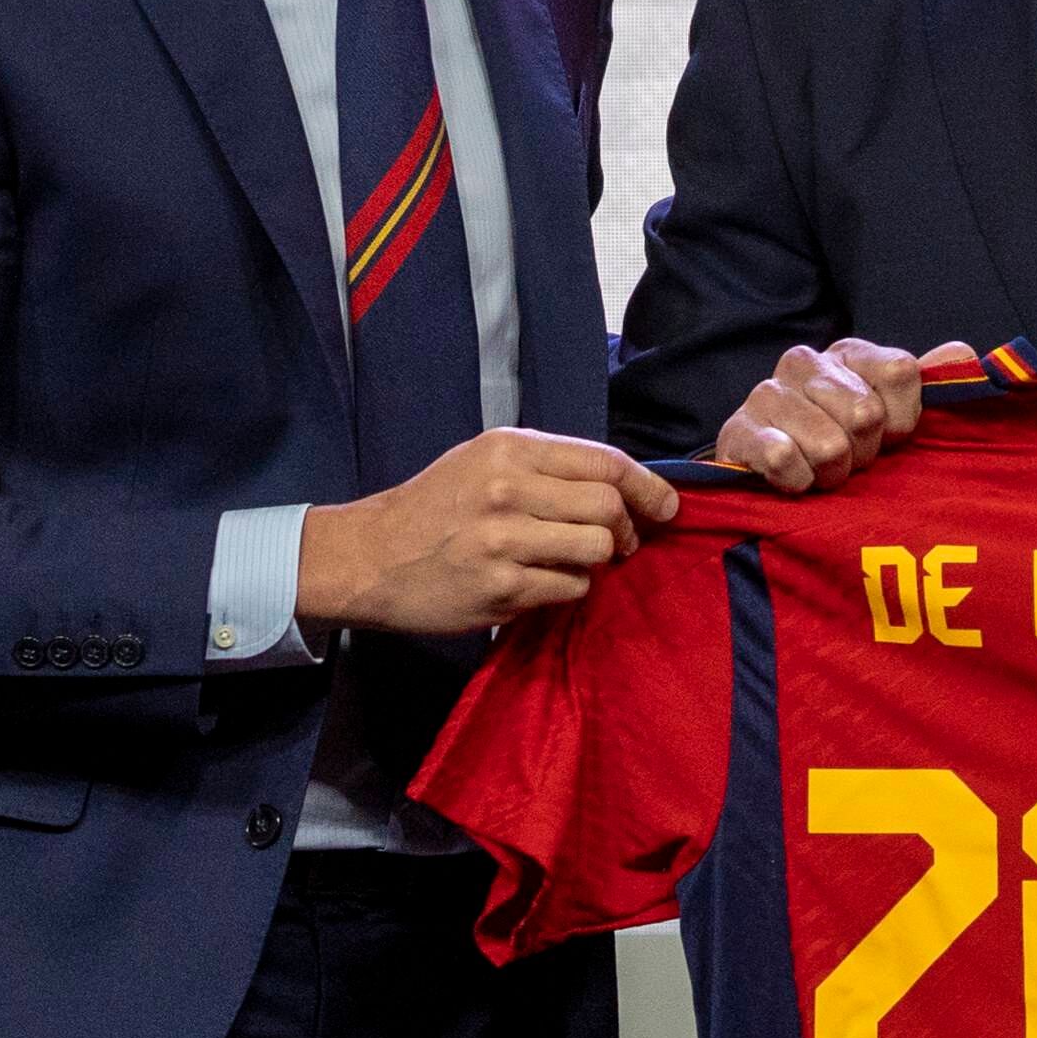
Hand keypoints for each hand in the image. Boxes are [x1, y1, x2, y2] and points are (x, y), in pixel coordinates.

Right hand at [295, 430, 680, 633]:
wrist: (369, 556)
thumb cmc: (435, 506)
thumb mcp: (484, 461)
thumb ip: (547, 467)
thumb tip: (622, 485)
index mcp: (509, 448)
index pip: (604, 462)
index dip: (648, 485)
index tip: (667, 505)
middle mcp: (508, 488)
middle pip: (609, 507)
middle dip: (628, 528)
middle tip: (623, 542)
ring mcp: (504, 541)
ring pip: (595, 549)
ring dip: (598, 561)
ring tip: (576, 561)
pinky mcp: (501, 589)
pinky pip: (571, 589)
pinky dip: (571, 588)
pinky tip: (545, 583)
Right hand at [711, 338, 980, 492]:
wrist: (770, 481)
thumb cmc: (843, 446)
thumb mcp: (894, 417)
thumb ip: (931, 385)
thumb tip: (963, 354)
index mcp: (850, 354)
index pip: (900, 371)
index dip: (903, 420)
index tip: (891, 439)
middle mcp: (805, 361)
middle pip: (865, 414)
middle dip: (864, 453)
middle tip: (850, 461)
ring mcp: (767, 393)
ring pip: (828, 444)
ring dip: (831, 474)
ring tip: (821, 473)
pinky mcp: (737, 431)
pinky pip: (784, 457)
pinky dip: (798, 482)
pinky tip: (793, 480)